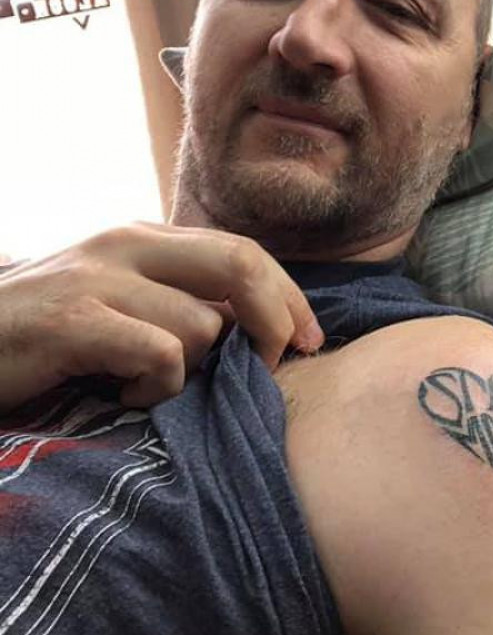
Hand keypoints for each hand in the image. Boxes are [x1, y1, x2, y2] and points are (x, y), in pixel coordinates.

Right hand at [0, 222, 323, 412]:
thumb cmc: (39, 337)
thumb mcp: (112, 302)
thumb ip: (173, 299)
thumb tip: (253, 326)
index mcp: (141, 238)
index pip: (242, 251)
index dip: (287, 296)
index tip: (310, 340)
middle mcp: (124, 244)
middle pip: (241, 264)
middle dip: (277, 318)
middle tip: (279, 364)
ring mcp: (97, 278)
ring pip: (202, 325)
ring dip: (189, 373)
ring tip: (140, 388)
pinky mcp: (72, 320)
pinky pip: (160, 354)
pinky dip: (154, 388)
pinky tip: (118, 397)